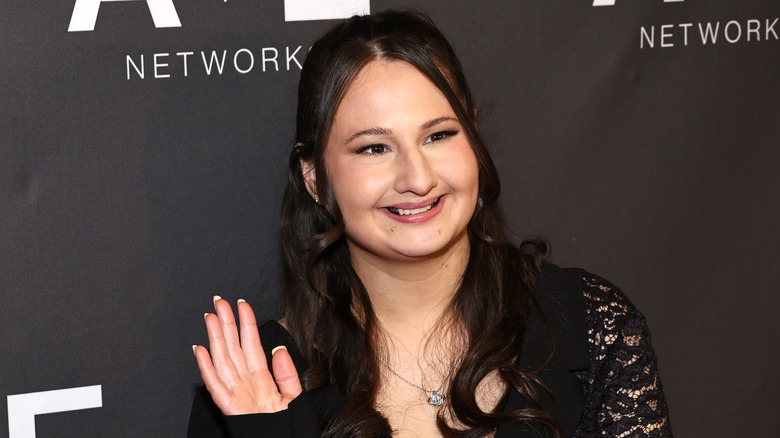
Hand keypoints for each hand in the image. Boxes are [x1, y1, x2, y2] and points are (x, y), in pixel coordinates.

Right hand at [192, 297, 302, 414]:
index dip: (246, 323)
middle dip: (226, 323)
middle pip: (233, 347)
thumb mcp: (294, 399)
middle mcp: (246, 384)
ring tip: (209, 317)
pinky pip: (216, 385)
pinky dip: (206, 368)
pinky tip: (199, 350)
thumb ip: (287, 373)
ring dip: (214, 338)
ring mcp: (236, 395)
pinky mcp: (229, 409)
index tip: (242, 303)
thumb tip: (278, 348)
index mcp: (261, 380)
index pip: (251, 344)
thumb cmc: (285, 428)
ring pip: (222, 360)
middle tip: (219, 300)